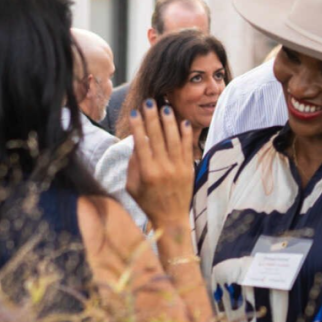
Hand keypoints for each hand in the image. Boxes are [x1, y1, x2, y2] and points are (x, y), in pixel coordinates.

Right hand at [125, 100, 195, 226]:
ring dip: (169, 122)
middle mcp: (163, 169)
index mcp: (147, 173)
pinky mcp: (189, 170)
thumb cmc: (148, 203)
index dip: (137, 127)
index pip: (141, 144)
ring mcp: (178, 169)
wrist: (171, 219)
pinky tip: (182, 122)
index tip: (134, 113)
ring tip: (166, 107)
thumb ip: (133, 165)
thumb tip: (136, 144)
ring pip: (174, 140)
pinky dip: (186, 134)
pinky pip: (188, 148)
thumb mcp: (132, 187)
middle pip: (157, 138)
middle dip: (152, 118)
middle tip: (149, 102)